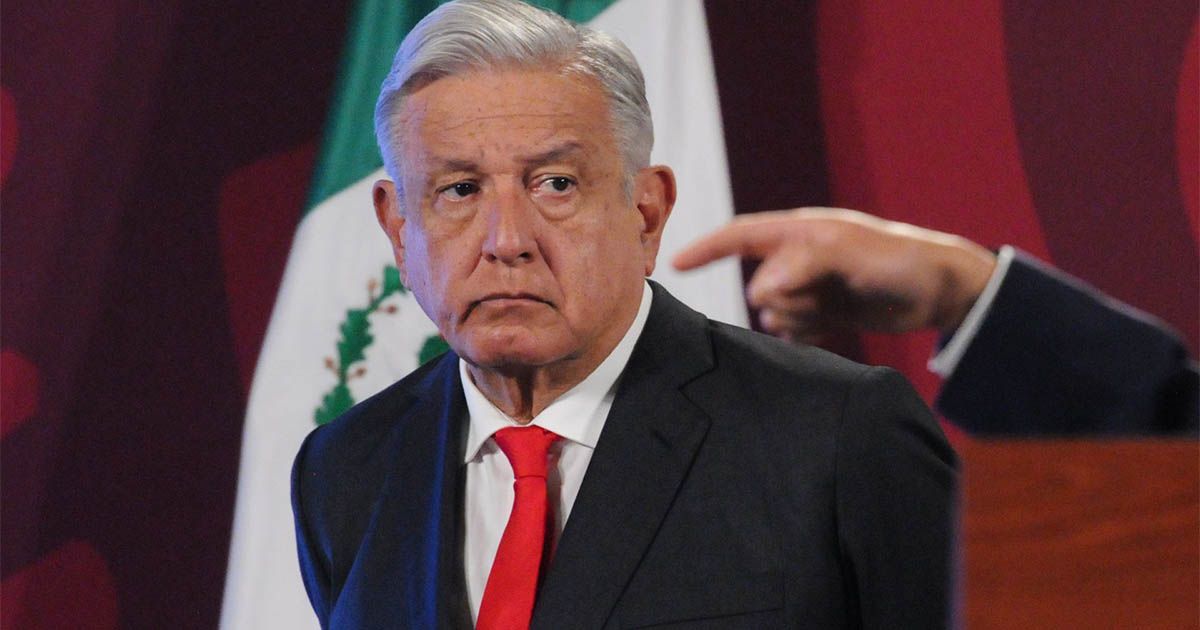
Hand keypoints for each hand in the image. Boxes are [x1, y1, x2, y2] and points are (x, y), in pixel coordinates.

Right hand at [672, 208, 996, 341]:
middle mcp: (799, 259)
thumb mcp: (850, 253)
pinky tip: (829, 330)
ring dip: (794, 319)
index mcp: (800, 232)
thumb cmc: (898, 259)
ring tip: (828, 313)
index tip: (673, 264)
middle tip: (817, 299)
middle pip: (759, 285)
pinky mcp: (824, 314)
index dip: (706, 250)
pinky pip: (794, 332)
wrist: (940, 291)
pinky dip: (805, 335)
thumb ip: (802, 264)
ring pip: (774, 313)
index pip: (741, 237)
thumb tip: (758, 288)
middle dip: (779, 300)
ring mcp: (810, 287)